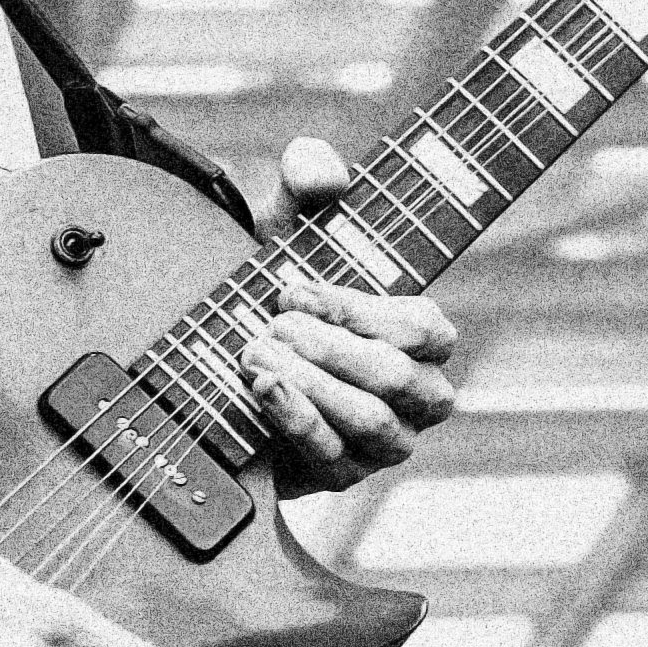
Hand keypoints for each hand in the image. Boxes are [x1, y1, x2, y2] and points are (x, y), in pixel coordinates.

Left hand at [243, 136, 459, 493]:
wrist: (224, 362)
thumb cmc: (277, 290)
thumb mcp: (287, 228)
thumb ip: (309, 180)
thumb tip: (322, 171)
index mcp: (422, 336)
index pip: (423, 328)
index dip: (357, 310)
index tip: (292, 289)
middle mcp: (417, 394)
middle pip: (397, 377)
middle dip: (331, 347)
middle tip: (272, 324)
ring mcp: (382, 442)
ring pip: (372, 422)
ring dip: (312, 385)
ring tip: (256, 354)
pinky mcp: (340, 475)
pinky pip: (332, 458)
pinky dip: (294, 420)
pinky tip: (259, 389)